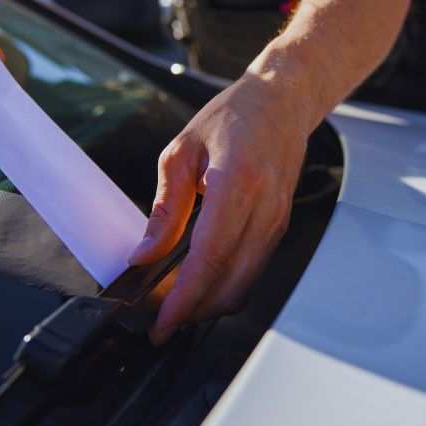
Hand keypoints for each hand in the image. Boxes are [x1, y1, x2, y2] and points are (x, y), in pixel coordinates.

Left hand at [127, 73, 309, 344]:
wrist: (281, 101)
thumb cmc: (232, 117)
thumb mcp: (181, 152)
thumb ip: (165, 209)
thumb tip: (144, 255)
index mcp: (236, 184)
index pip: (209, 258)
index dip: (184, 299)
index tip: (162, 324)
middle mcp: (264, 208)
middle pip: (230, 283)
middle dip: (194, 311)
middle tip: (160, 319)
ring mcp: (277, 220)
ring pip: (245, 285)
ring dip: (210, 303)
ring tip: (176, 304)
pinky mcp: (281, 226)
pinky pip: (253, 270)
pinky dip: (226, 286)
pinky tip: (201, 283)